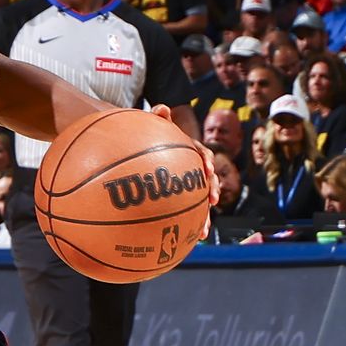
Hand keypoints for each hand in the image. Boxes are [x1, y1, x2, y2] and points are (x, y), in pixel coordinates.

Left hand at [150, 103, 217, 239]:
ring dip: (205, 214)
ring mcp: (185, 184)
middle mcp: (189, 167)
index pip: (201, 153)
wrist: (133, 150)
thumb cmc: (142, 137)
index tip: (207, 169)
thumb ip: (156, 119)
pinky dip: (191, 224)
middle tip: (212, 198)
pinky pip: (186, 211)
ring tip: (205, 228)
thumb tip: (161, 107)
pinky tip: (192, 238)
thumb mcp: (148, 126)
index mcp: (186, 150)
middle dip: (212, 188)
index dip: (207, 161)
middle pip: (206, 178)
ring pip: (199, 198)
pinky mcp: (178, 198)